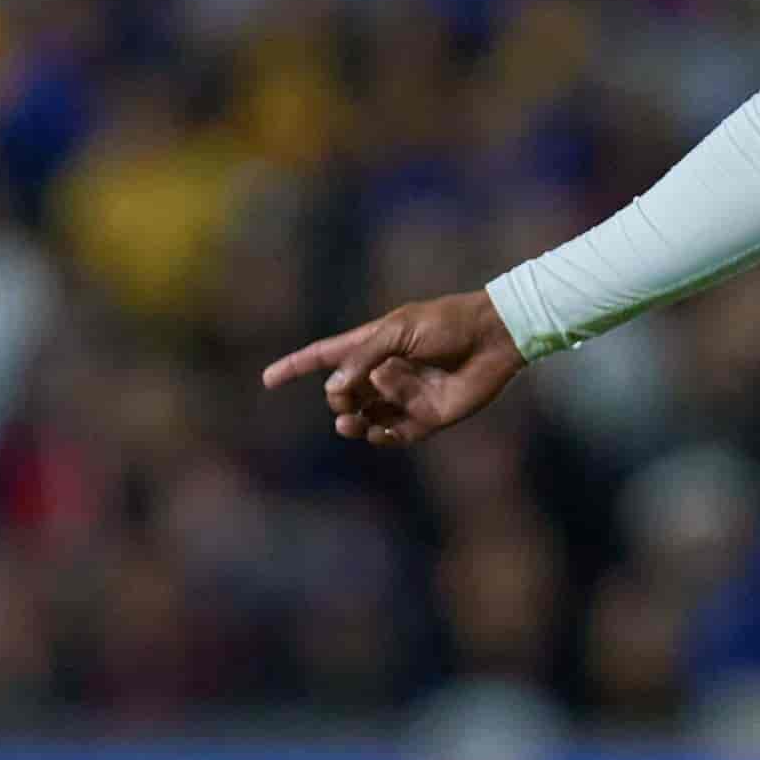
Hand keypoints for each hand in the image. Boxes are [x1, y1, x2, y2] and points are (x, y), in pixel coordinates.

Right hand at [260, 289, 525, 448]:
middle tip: (344, 397)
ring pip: (364, 418)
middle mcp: (384, 373)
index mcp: (373, 344)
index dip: (296, 367)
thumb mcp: (398, 329)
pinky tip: (378, 432)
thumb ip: (364, 355)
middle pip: (343, 394)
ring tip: (351, 421)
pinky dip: (382, 436)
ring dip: (352, 422)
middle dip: (336, 399)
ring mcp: (404, 397)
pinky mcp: (427, 420)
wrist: (493, 338)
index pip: (325, 357)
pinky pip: (394, 435)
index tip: (267, 379)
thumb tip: (334, 386)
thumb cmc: (446, 323)